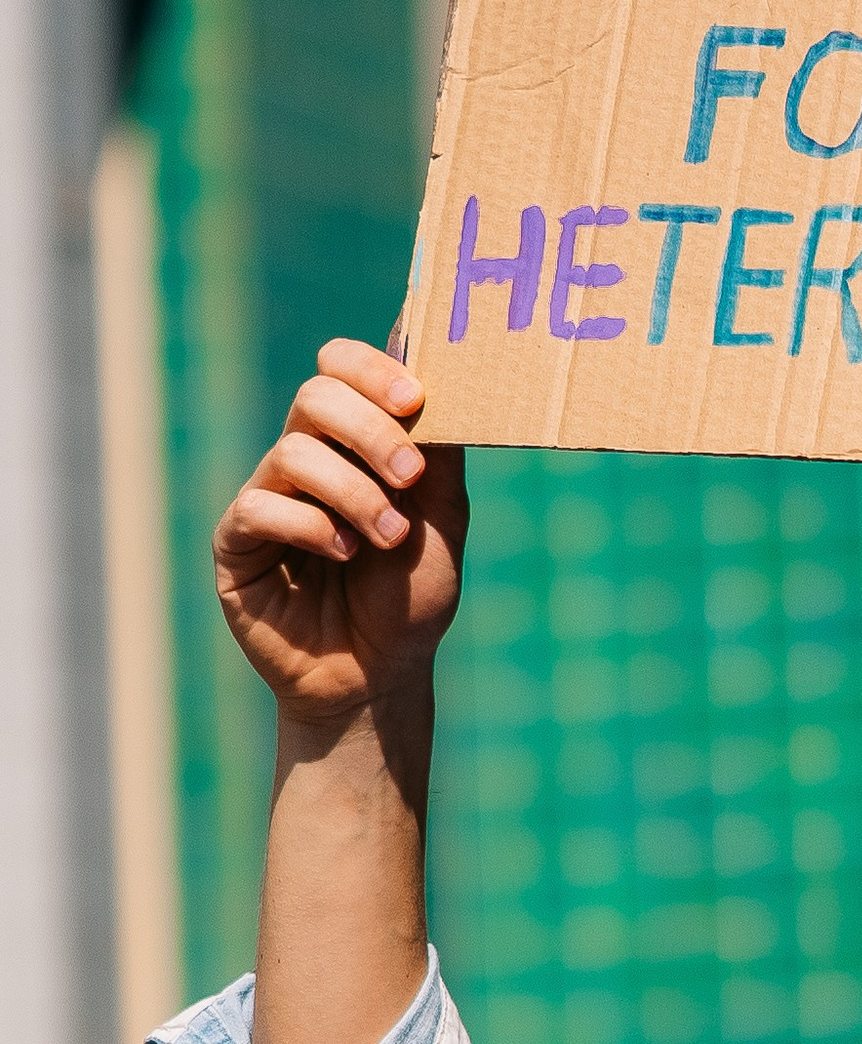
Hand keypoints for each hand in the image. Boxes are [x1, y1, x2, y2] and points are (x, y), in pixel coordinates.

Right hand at [212, 339, 465, 724]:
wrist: (380, 676)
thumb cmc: (410, 599)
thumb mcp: (442, 523)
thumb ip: (440, 457)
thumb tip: (442, 383)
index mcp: (352, 442)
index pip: (340, 367)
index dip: (371, 369)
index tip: (415, 400)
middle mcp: (305, 458)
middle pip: (315, 395)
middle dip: (370, 429)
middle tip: (410, 476)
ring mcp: (267, 496)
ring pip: (293, 451)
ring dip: (353, 492)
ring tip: (388, 539)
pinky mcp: (237, 542)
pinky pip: (260, 506)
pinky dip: (310, 524)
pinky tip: (343, 553)